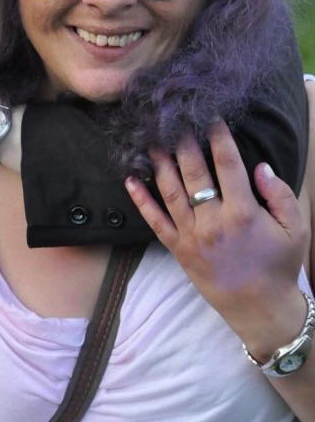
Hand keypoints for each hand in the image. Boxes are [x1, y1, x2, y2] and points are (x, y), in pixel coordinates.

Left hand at [125, 118, 308, 358]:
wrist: (259, 308)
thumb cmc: (278, 265)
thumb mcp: (295, 229)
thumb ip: (280, 194)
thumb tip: (258, 165)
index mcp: (243, 212)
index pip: (227, 164)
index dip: (218, 136)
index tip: (210, 116)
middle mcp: (213, 220)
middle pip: (194, 172)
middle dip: (183, 142)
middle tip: (173, 119)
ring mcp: (191, 234)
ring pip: (170, 191)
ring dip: (159, 164)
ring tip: (151, 140)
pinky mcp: (176, 248)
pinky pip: (154, 221)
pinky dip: (140, 200)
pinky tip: (130, 180)